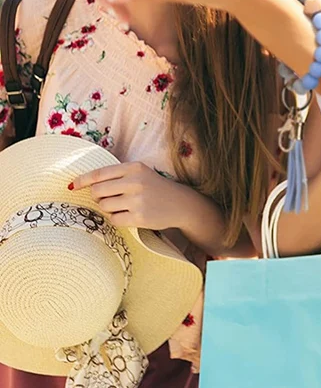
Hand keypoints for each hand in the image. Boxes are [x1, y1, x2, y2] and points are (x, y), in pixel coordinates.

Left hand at [70, 161, 191, 231]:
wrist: (180, 204)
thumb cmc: (154, 187)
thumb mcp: (139, 173)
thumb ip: (115, 176)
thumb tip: (80, 184)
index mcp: (134, 168)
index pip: (99, 174)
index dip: (82, 180)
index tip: (72, 186)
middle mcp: (135, 182)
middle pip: (97, 192)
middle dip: (97, 197)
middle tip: (108, 198)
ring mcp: (138, 200)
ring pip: (104, 206)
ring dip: (108, 208)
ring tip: (123, 206)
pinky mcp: (139, 217)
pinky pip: (114, 219)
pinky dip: (117, 218)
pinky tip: (129, 215)